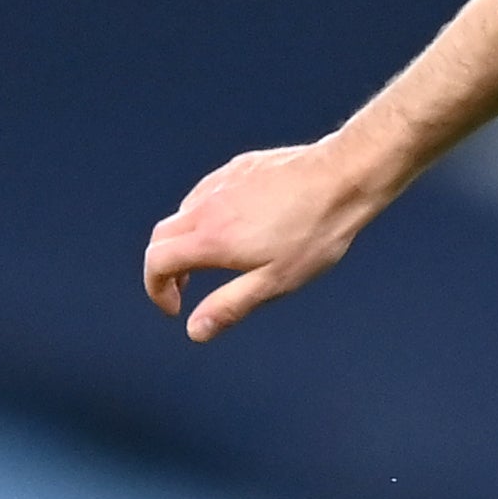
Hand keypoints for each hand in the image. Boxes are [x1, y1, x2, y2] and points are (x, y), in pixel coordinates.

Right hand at [142, 140, 383, 341]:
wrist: (341, 178)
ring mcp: (220, 182)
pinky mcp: (237, 168)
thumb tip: (195, 330)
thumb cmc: (314, 233)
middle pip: (163, 237)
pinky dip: (205, 216)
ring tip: (214, 260)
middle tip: (185, 288)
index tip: (174, 308)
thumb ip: (230, 306)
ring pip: (184, 213)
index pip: (157, 262)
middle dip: (165, 267)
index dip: (156, 290)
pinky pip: (207, 194)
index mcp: (210, 238)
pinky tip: (235, 226)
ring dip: (186, 240)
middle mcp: (206, 206)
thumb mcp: (275, 282)